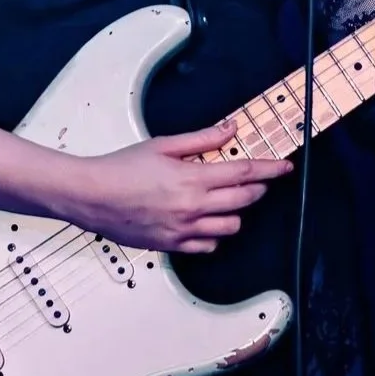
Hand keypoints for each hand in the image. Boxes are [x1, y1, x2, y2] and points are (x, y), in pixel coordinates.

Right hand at [54, 123, 291, 253]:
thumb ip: (201, 139)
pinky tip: (208, 222)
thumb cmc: (120, 168)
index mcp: (192, 179)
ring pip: (230, 227)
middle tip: (259, 180)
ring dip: (237, 212)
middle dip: (258, 189)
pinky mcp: (172, 246)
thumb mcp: (163, 145)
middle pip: (244, 200)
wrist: (90, 196)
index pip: (244, 173)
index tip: (283, 167)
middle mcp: (192, 208)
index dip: (269, 169)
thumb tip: (229, 129)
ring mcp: (183, 230)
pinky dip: (215, 235)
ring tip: (228, 200)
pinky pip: (208, 247)